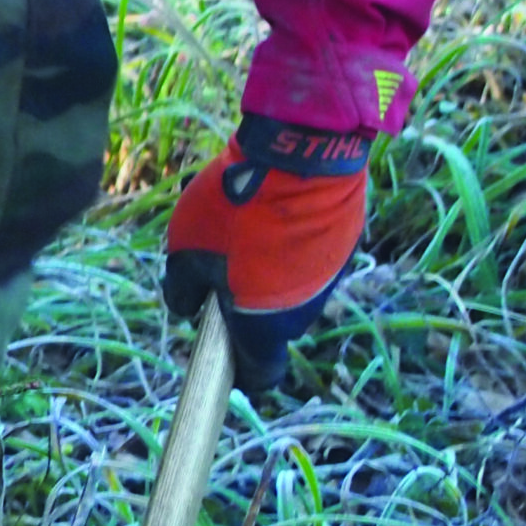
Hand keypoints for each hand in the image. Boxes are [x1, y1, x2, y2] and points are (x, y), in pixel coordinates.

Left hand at [163, 117, 369, 392]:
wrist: (300, 153)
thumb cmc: (235, 210)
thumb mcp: (185, 250)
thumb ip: (181, 289)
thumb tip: (185, 308)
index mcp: (266, 326)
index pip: (261, 373)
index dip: (240, 369)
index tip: (221, 351)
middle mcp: (305, 311)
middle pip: (273, 326)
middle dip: (247, 308)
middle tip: (220, 269)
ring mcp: (330, 278)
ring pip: (291, 288)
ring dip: (270, 273)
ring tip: (245, 230)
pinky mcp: (345, 243)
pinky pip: (309, 257)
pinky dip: (292, 246)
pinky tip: (272, 211)